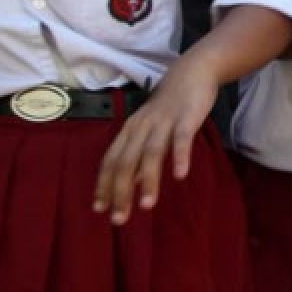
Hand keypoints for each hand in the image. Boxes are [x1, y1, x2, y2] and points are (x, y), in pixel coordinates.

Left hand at [93, 55, 218, 224]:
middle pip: (126, 161)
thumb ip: (140, 155)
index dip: (104, 185)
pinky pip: (181, 138)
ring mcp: (163, 121)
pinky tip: (180, 175)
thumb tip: (133, 184)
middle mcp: (141, 127)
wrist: (191, 71)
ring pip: (151, 153)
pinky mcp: (186, 117)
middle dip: (120, 191)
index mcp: (130, 130)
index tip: (100, 209)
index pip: (111, 161)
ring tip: (147, 206)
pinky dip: (179, 156)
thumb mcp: (149, 129)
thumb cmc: (169, 106)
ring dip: (148, 180)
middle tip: (119, 219)